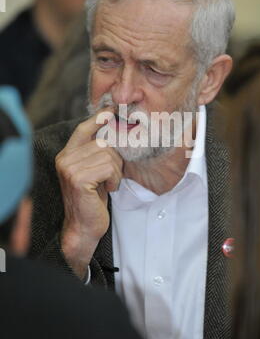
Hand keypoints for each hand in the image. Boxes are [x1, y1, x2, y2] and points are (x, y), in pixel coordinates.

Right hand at [55, 108, 122, 278]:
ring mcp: (69, 168)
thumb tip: (116, 129)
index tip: (112, 110)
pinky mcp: (78, 179)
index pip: (83, 129)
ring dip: (116, 172)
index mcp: (66, 155)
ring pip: (108, 156)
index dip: (98, 118)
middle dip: (115, 159)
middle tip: (112, 176)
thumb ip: (97, 153)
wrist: (84, 227)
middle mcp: (64, 159)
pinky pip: (109, 168)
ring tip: (108, 184)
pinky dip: (114, 179)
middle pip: (103, 143)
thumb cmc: (92, 200)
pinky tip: (107, 189)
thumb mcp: (94, 171)